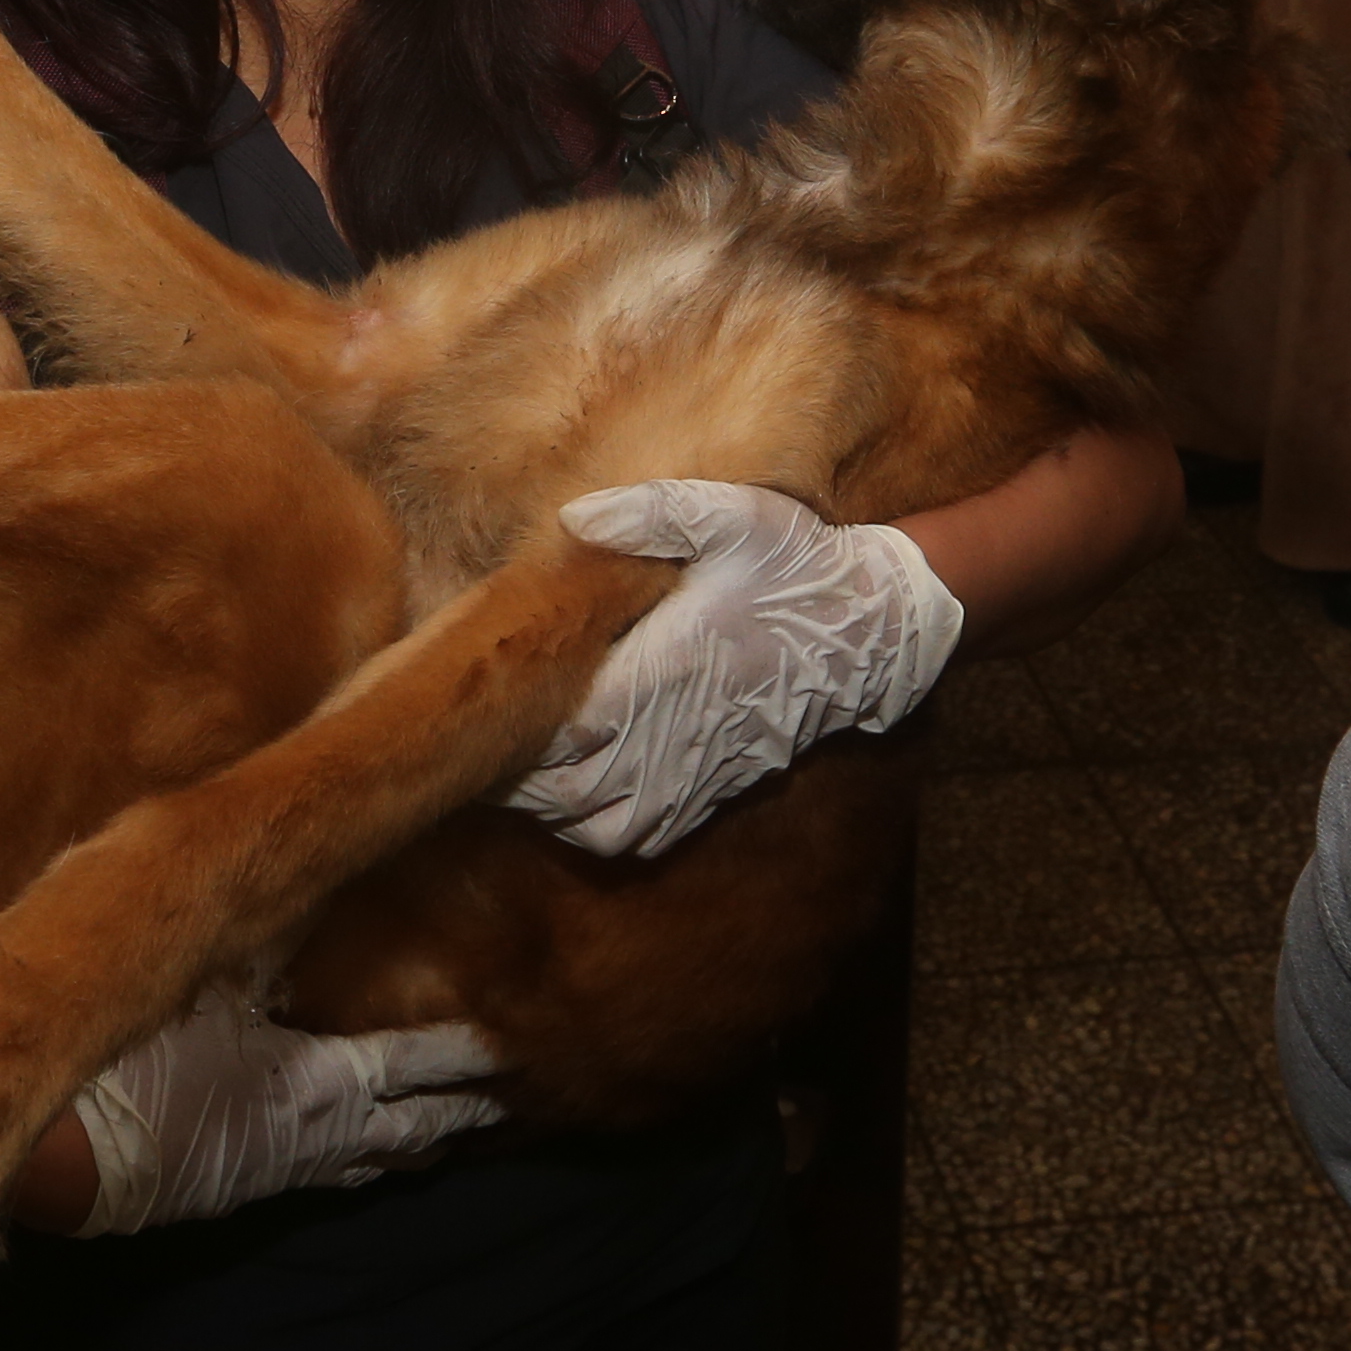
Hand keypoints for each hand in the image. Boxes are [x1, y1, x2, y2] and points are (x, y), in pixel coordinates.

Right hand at [68, 990, 504, 1233]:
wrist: (83, 1156)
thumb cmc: (146, 1067)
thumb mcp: (212, 990)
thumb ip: (268, 947)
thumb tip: (308, 893)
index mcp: (324, 1082)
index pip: (417, 1065)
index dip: (463, 1054)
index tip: (508, 1043)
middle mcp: (327, 1134)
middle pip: (418, 1128)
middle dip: (465, 1111)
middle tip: (510, 1102)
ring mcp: (295, 1170)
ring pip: (380, 1161)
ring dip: (422, 1144)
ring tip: (457, 1134)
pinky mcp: (259, 1189)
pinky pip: (337, 1176)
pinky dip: (369, 1163)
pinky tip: (368, 1159)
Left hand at [514, 478, 964, 859]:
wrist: (872, 628)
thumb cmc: (798, 565)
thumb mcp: (735, 517)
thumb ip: (652, 514)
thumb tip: (571, 517)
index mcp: (668, 668)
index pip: (566, 725)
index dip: (512, 725)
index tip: (478, 701)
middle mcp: (677, 734)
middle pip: (565, 788)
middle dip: (514, 774)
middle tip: (478, 739)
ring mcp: (696, 770)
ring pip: (596, 823)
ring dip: (548, 806)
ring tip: (515, 771)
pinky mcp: (713, 788)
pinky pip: (640, 836)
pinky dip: (597, 828)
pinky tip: (576, 794)